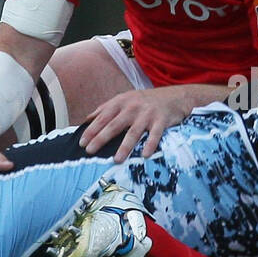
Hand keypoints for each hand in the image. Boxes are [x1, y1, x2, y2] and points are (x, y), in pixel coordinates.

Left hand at [80, 85, 215, 161]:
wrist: (175, 96)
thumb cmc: (146, 101)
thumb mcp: (125, 99)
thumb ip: (106, 108)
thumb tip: (86, 120)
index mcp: (121, 102)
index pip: (102, 117)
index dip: (91, 130)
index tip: (82, 142)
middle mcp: (133, 107)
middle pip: (114, 125)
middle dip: (101, 138)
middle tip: (90, 151)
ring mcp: (147, 114)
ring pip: (133, 132)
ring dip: (125, 147)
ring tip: (116, 159)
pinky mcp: (161, 120)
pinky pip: (155, 135)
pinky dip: (150, 144)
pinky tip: (145, 155)